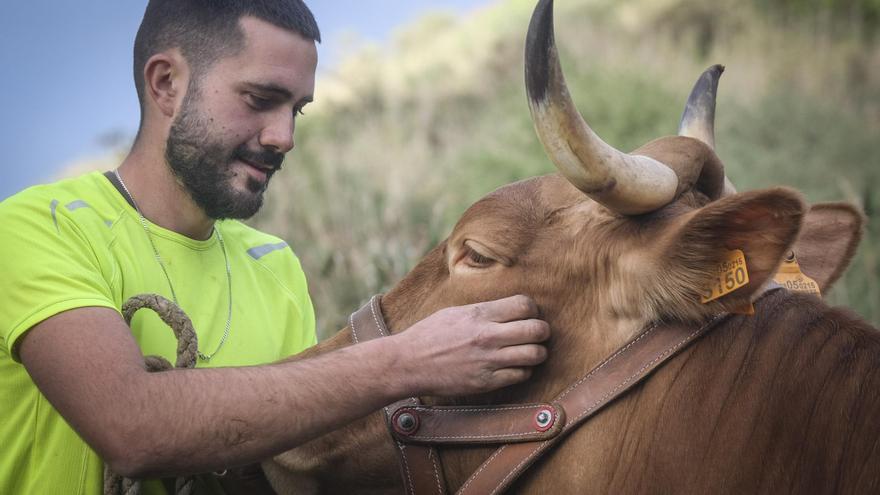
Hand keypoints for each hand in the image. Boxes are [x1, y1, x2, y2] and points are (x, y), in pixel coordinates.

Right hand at [391, 295, 549, 396]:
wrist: (408, 363)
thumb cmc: (429, 334)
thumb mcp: (455, 312)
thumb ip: (484, 311)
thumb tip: (509, 310)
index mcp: (480, 314)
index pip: (525, 305)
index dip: (531, 309)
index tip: (527, 315)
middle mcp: (488, 336)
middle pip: (537, 329)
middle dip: (541, 331)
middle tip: (536, 334)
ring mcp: (489, 361)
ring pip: (535, 355)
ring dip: (537, 353)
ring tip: (529, 351)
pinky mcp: (486, 382)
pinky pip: (521, 375)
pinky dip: (523, 370)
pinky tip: (514, 366)